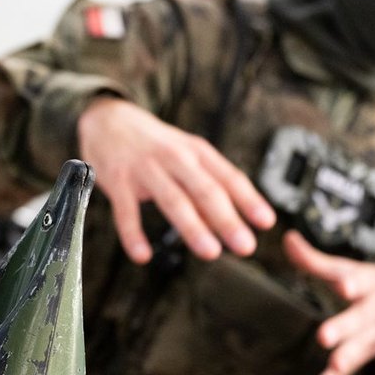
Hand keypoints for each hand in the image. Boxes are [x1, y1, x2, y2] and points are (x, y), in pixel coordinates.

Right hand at [76, 97, 274, 263]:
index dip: (249, 200)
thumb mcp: (187, 155)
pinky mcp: (118, 181)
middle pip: (205, 190)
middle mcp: (175, 158)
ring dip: (193, 227)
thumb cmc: (155, 144)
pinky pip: (126, 212)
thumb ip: (208, 187)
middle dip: (227, 219)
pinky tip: (143, 255)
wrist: (108, 119)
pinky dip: (133, 235)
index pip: (229, 177)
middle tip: (245, 245)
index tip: (266, 222)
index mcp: (197, 152)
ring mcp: (145, 169)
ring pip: (173, 200)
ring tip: (210, 252)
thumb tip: (229, 224)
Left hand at [283, 230, 374, 374]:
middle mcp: (373, 310)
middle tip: (326, 335)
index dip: (351, 282)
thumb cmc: (372, 285)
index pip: (360, 280)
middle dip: (345, 327)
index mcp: (369, 283)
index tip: (345, 285)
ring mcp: (372, 335)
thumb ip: (316, 260)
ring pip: (360, 347)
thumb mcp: (350, 268)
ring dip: (346, 357)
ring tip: (334, 364)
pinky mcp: (366, 354)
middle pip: (360, 318)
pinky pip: (351, 369)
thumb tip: (286, 238)